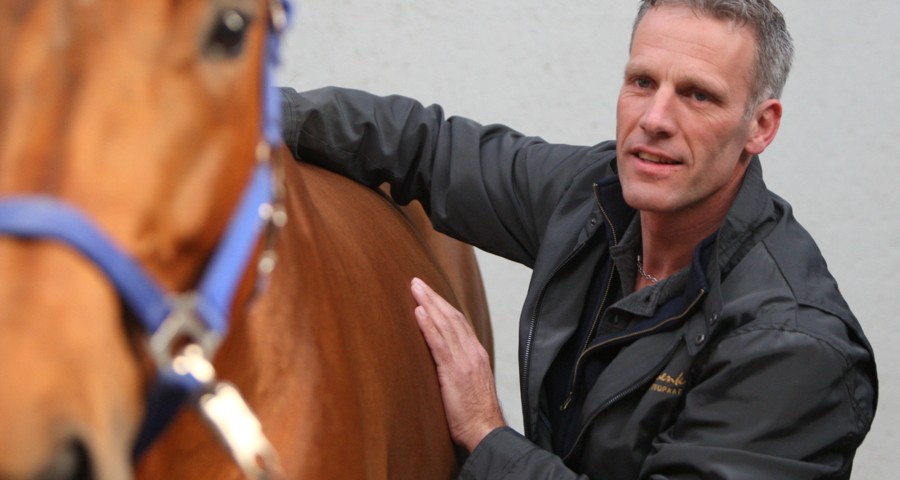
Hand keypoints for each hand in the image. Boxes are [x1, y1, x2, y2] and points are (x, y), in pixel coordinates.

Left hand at [410, 277, 505, 451]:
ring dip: (429, 304)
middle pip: (452, 317)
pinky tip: (419, 312)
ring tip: (415, 289)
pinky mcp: (454, 371)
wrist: (486, 430)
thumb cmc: (475, 415)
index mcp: (476, 354)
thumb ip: (457, 368)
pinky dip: (428, 325)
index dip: (444, 306)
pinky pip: (439, 343)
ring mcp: (464, 360)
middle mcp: (472, 352)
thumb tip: (440, 361)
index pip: (459, 322)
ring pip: (446, 324)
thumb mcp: (468, 385)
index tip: (430, 294)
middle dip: (434, 298)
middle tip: (417, 282)